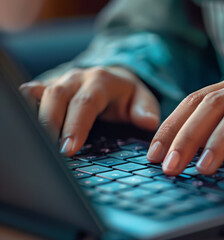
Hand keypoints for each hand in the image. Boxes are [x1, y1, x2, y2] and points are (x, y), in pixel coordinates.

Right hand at [19, 66, 159, 155]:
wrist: (115, 79)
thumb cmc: (128, 96)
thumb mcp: (143, 100)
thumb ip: (146, 110)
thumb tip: (149, 122)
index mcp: (101, 82)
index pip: (85, 103)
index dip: (76, 125)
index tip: (70, 148)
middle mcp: (77, 78)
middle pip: (57, 96)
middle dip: (51, 124)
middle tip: (51, 151)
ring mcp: (60, 81)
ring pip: (42, 95)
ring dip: (37, 118)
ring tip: (37, 143)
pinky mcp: (48, 87)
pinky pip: (33, 93)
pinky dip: (28, 105)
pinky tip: (25, 122)